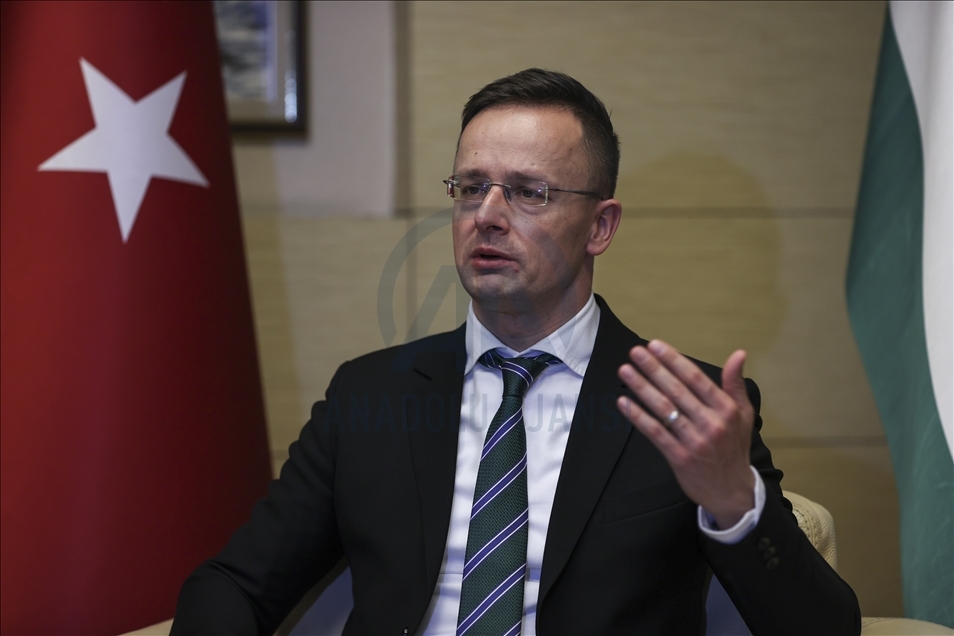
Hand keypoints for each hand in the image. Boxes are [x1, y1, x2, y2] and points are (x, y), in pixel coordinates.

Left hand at [616, 340, 755, 528]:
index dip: (674, 361)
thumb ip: (736, 384)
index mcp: (726, 409)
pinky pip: (655, 432)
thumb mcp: (743, 414)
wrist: (732, 491)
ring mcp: (694, 441)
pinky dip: (638, 416)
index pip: (696, 379)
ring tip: (625, 371)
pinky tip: (624, 402)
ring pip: (663, 409)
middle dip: (653, 369)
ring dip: (642, 388)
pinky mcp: (679, 457)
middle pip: (677, 390)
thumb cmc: (734, 447)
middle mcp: (711, 423)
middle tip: (635, 352)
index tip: (656, 346)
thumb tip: (738, 354)